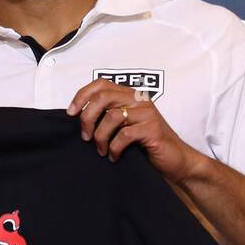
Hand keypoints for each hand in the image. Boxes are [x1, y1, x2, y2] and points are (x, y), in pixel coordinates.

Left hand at [66, 80, 204, 183]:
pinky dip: (114, 148)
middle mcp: (139, 99)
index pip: (101, 84)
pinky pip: (124, 135)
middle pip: (102, 98)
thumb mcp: (124, 125)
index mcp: (130, 95)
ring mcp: (147, 113)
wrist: (174, 160)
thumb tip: (77, 115)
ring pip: (112, 117)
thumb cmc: (146, 144)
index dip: (82, 96)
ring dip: (100, 137)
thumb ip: (107, 115)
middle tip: (85, 137)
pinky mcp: (153, 129)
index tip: (70, 113)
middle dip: (87, 118)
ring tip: (101, 150)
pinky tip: (114, 156)